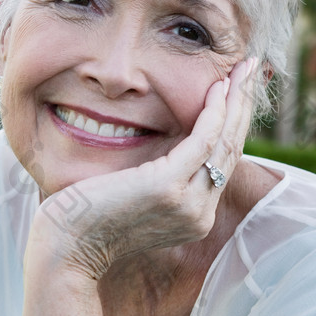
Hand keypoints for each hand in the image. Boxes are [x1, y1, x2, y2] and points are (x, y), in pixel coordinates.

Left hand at [31, 57, 257, 279]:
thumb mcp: (130, 197)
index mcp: (192, 217)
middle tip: (251, 69)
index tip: (236, 92)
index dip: (232, 125)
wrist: (65, 247)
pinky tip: (217, 88)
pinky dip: (213, 112)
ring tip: (245, 68)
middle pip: (231, 150)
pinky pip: (203, 141)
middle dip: (243, 105)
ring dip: (238, 101)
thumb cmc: (84, 221)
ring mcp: (188, 203)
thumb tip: (160, 145)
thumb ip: (154, 178)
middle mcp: (198, 214)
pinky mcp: (169, 187)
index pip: (221, 164)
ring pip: (225, 143)